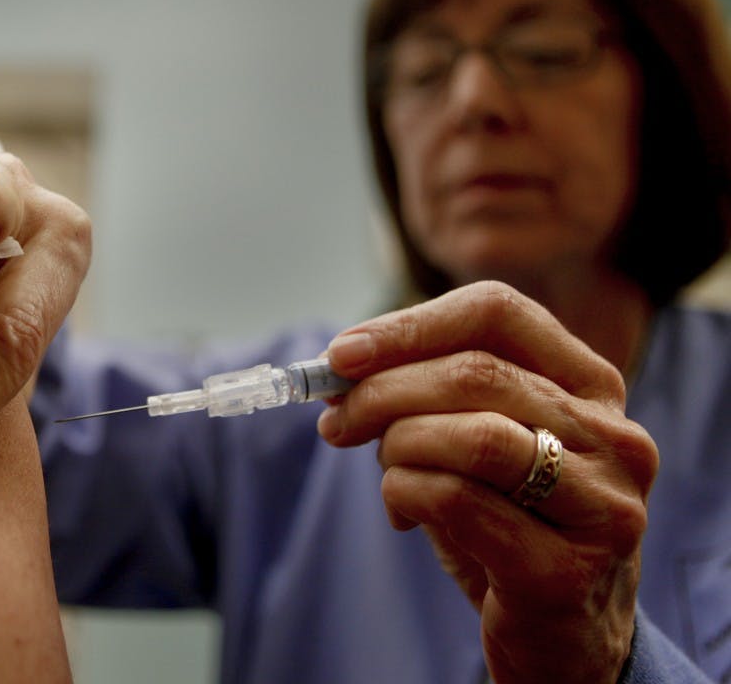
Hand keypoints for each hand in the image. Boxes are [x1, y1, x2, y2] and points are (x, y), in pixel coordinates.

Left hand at [317, 281, 657, 683]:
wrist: (560, 638)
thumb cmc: (507, 526)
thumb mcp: (470, 446)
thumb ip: (421, 400)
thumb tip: (341, 367)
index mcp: (589, 386)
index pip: (496, 313)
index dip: (410, 326)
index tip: (343, 354)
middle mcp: (613, 437)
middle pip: (476, 372)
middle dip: (383, 392)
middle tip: (337, 420)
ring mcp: (603, 505)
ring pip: (474, 435)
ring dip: (399, 445)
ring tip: (385, 470)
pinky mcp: (570, 570)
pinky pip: (458, 500)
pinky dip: (406, 493)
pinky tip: (402, 511)